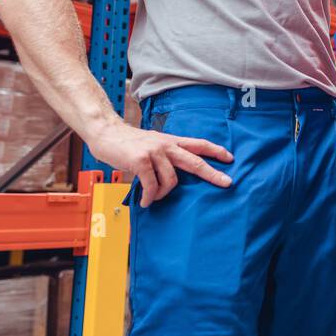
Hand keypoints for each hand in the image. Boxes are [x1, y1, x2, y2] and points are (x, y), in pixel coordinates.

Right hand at [88, 119, 232, 206]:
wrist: (106, 133)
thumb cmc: (128, 142)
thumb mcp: (152, 143)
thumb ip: (165, 154)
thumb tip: (175, 173)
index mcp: (170, 141)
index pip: (198, 144)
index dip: (215, 150)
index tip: (230, 158)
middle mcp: (166, 145)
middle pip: (195, 161)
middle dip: (213, 173)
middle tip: (227, 183)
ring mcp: (154, 152)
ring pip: (172, 180)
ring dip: (163, 194)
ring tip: (154, 199)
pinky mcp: (141, 161)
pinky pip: (152, 186)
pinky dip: (150, 197)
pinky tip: (146, 202)